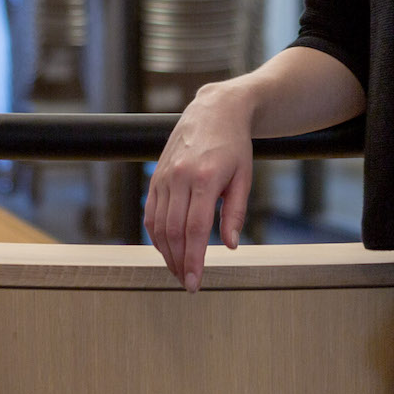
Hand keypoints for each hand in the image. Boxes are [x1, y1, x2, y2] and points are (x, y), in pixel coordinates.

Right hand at [143, 79, 255, 291]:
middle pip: (172, 232)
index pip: (194, 230)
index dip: (194, 260)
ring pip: (157, 225)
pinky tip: (166, 248)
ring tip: (178, 269)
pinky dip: (155, 234)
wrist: (214, 110)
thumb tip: (230, 246)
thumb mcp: (244, 177)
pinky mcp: (156, 175)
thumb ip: (234, 212)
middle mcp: (179, 177)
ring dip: (165, 253)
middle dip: (179, 262)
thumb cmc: (234, 144)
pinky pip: (150, 212)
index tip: (195, 282)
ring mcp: (164, 175)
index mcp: (204, 178)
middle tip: (188, 282)